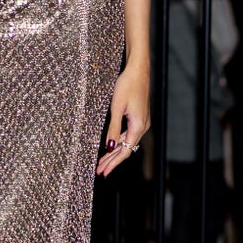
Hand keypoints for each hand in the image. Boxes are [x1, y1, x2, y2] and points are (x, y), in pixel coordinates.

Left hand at [96, 62, 149, 177]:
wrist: (138, 70)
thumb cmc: (127, 85)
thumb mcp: (116, 107)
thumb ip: (113, 129)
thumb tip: (109, 147)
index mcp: (138, 126)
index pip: (125, 151)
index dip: (113, 163)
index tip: (103, 172)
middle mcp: (142, 126)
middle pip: (127, 149)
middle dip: (112, 161)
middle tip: (100, 171)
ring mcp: (142, 122)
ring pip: (127, 142)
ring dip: (115, 152)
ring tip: (102, 162)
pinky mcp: (139, 116)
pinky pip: (129, 134)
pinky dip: (119, 142)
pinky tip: (112, 146)